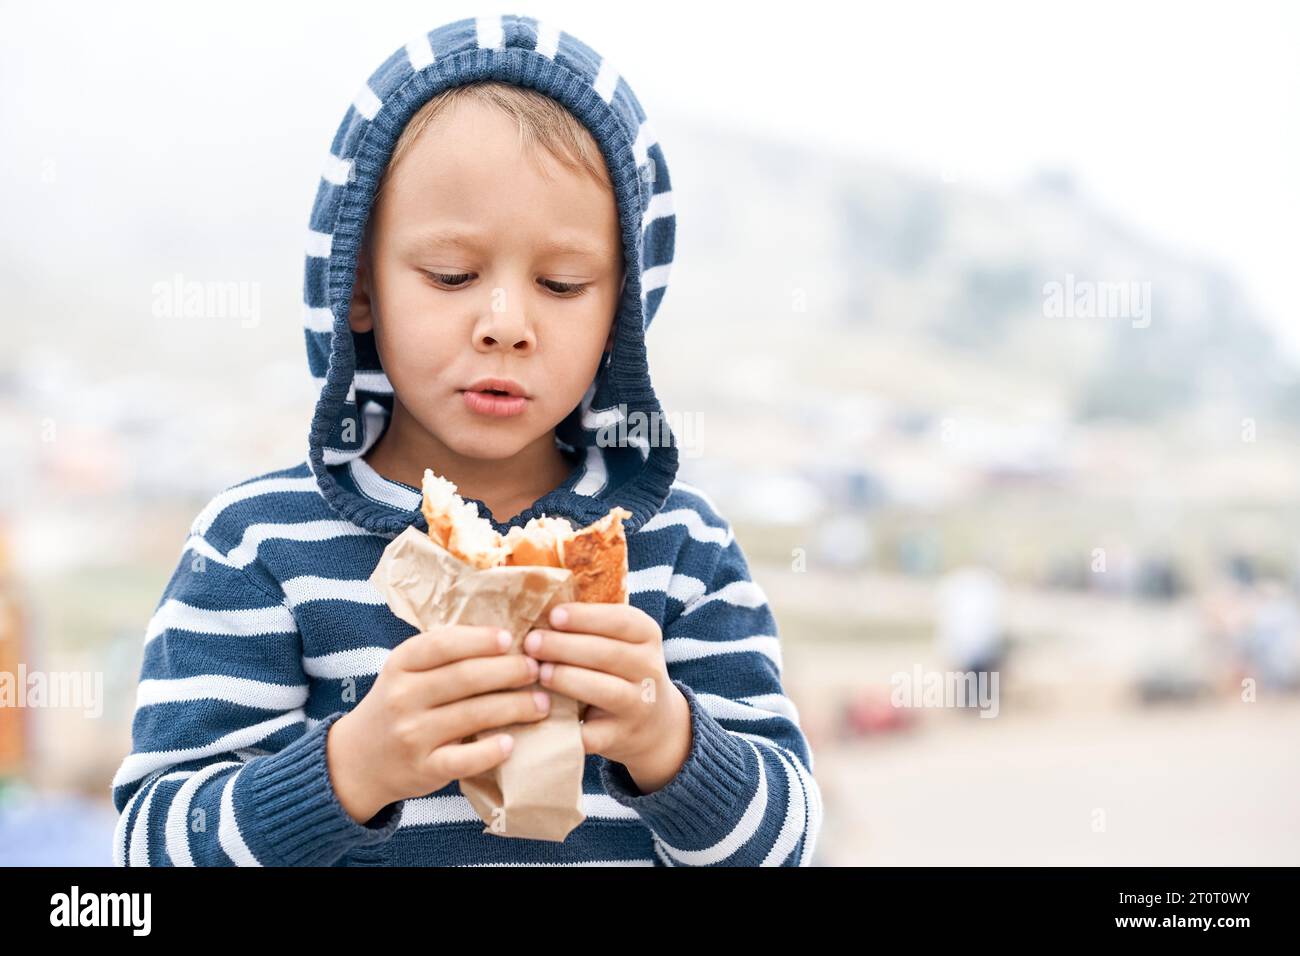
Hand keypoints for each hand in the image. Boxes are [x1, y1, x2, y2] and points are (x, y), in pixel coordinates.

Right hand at [326, 624, 552, 823]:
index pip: (444, 644)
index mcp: (401, 664)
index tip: (512, 640)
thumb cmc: (399, 706)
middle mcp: (402, 697)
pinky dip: (491, 751)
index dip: (482, 640)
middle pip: (465, 677)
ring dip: (515, 707)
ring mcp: (411, 735)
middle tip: (537, 670)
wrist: (358, 759)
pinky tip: (512, 743)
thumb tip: (507, 638)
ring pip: (472, 715)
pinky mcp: (423, 769)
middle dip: (510, 672)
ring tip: (542, 703)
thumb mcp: (408, 672)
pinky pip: (464, 759)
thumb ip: (446, 654)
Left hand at [523, 602, 691, 794]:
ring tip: (539, 672)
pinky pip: (593, 734)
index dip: (585, 617)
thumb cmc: (621, 670)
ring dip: (569, 680)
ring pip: (606, 691)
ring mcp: (639, 706)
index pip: (621, 621)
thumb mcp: (620, 641)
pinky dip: (568, 727)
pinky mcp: (621, 737)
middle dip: (565, 647)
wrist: (655, 724)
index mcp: (647, 636)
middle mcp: (650, 669)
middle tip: (531, 642)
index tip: (553, 615)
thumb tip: (537, 609)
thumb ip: (589, 626)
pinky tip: (542, 715)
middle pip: (608, 654)